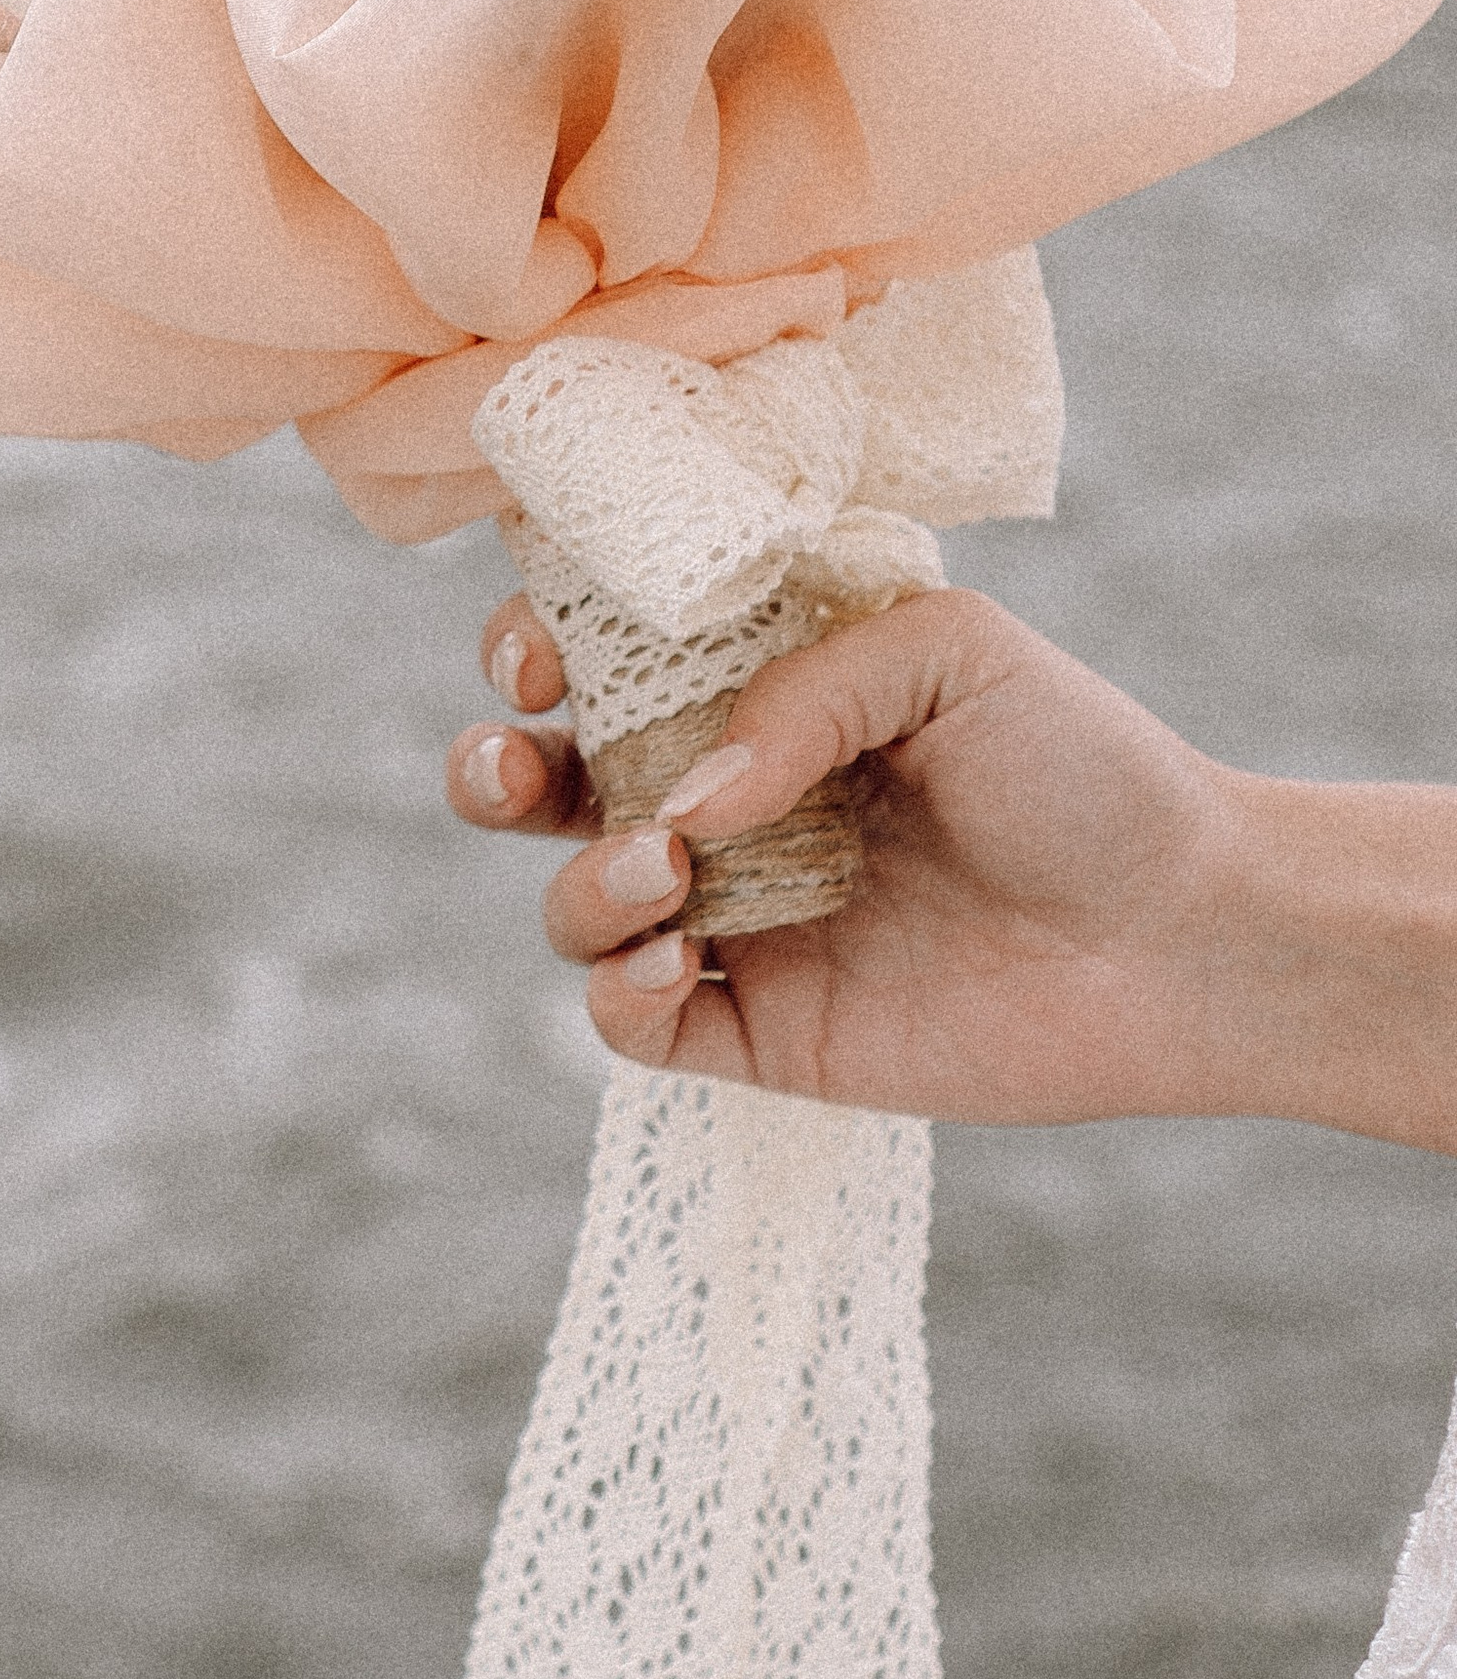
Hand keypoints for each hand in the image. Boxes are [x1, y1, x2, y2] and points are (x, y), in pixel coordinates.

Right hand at [447, 587, 1456, 1150]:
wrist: (1184, 932)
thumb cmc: (1085, 768)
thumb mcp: (947, 652)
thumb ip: (798, 690)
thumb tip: (680, 799)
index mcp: (760, 694)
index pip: (604, 660)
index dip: (537, 647)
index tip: (541, 658)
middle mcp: (731, 804)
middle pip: (548, 783)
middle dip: (494, 766)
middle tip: (517, 762)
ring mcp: (740, 920)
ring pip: (578, 908)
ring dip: (583, 885)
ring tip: (666, 873)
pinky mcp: (763, 1031)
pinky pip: (631, 1024)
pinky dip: (621, 992)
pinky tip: (685, 960)